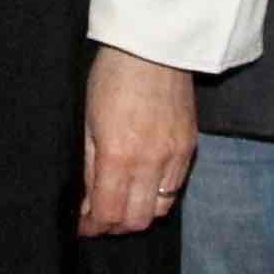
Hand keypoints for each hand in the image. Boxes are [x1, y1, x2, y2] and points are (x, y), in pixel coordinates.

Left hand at [80, 46, 196, 237]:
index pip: (109, 213)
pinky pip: (176, 187)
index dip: (93, 226)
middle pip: (137, 221)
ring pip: (160, 209)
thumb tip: (87, 201)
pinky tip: (144, 183)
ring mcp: (175, 156)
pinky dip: (158, 194)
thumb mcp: (87, 122)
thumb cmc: (112, 77)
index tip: (83, 224)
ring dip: (139, 213)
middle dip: (115, 226)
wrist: (154, 47)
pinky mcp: (190, 147)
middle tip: (100, 217)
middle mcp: (151, 163)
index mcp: (118, 156)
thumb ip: (89, 166)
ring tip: (123, 202)